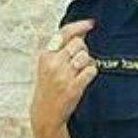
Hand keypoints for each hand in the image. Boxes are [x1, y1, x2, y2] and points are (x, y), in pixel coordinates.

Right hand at [29, 18, 98, 137]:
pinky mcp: (74, 88)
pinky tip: (85, 78)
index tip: (91, 23)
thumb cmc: (49, 89)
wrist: (45, 113)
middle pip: (78, 44)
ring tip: (81, 72)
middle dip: (84, 50)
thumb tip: (81, 33)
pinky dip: (91, 73)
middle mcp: (53, 64)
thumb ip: (61, 50)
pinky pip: (91, 71)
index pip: (64, 33)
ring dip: (88, 63)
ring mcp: (63, 76)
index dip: (79, 26)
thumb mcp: (48, 66)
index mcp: (45, 56)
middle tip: (80, 61)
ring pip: (86, 57)